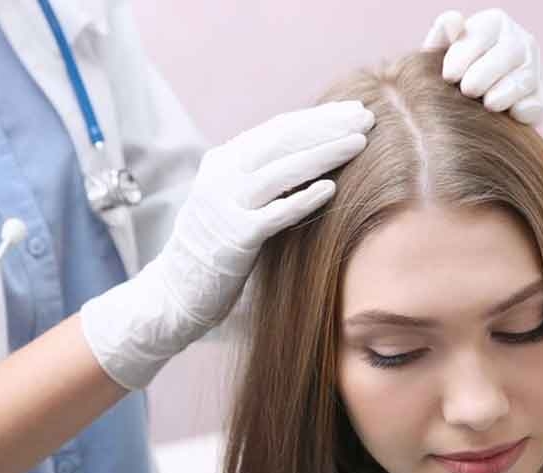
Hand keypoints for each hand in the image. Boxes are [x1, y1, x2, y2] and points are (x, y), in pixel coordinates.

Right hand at [81, 101, 374, 388]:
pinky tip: (331, 189)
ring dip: (324, 154)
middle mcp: (221, 175)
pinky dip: (303, 200)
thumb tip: (313, 153)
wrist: (175, 291)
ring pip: (282, 171)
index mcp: (223, 160)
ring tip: (360, 143)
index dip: (319, 117)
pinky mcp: (233, 238)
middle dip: (328, 126)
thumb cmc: (216, 245)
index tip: (353, 111)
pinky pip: (275, 214)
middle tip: (367, 117)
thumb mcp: (234, 198)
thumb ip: (263, 175)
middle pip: (283, 141)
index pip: (278, 129)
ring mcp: (225, 205)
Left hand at [422, 8, 542, 124]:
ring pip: (526, 77)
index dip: (465, 54)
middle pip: (510, 52)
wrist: (463, 110)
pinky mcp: (538, 99)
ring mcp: (533, 70)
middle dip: (487, 72)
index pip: (482, 33)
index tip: (449, 76)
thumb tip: (451, 20)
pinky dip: (527, 109)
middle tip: (468, 90)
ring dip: (507, 91)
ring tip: (489, 104)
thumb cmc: (450, 76)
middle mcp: (519, 41)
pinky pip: (537, 103)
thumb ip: (441, 38)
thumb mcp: (439, 57)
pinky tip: (513, 114)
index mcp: (493, 24)